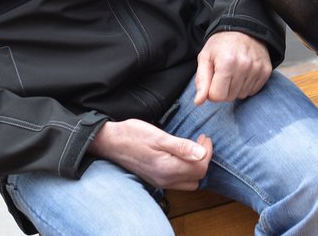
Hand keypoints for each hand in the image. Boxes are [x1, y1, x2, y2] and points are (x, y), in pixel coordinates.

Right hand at [87, 119, 212, 190]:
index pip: (200, 168)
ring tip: (193, 148)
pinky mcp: (155, 179)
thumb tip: (202, 154)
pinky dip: (185, 170)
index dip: (207, 153)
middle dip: (204, 160)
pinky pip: (178, 181)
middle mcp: (165, 180)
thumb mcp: (158, 136)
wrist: (109, 142)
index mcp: (168, 168)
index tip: (204, 137)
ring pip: (189, 182)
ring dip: (195, 166)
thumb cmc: (133, 135)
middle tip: (201, 141)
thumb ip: (181, 147)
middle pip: (197, 177)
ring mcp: (160, 181)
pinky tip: (181, 156)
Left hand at [194, 31, 271, 105]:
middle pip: (229, 97)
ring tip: (234, 71)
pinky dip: (246, 85)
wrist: (243, 28)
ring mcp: (257, 69)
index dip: (212, 91)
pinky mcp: (266, 71)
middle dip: (223, 89)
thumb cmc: (221, 44)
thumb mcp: (205, 57)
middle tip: (223, 73)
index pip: (217, 96)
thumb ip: (201, 80)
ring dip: (235, 88)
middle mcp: (244, 66)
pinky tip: (243, 72)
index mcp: (226, 63)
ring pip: (241, 95)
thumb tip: (198, 101)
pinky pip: (252, 91)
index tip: (213, 79)